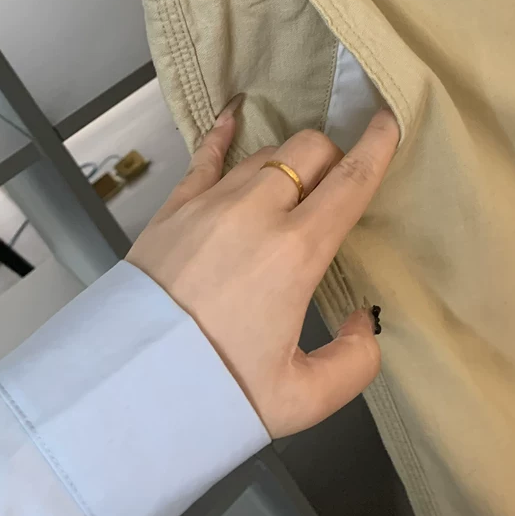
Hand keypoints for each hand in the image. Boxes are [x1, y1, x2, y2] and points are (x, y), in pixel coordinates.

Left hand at [127, 101, 399, 438]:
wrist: (126, 387)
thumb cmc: (214, 390)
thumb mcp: (301, 399)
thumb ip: (354, 363)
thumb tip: (362, 324)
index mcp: (296, 252)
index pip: (350, 182)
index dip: (376, 147)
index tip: (388, 121)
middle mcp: (257, 212)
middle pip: (310, 150)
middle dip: (333, 158)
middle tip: (336, 187)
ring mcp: (211, 203)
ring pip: (266, 154)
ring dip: (289, 162)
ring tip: (293, 185)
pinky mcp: (175, 208)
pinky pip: (206, 155)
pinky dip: (223, 133)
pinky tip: (231, 116)